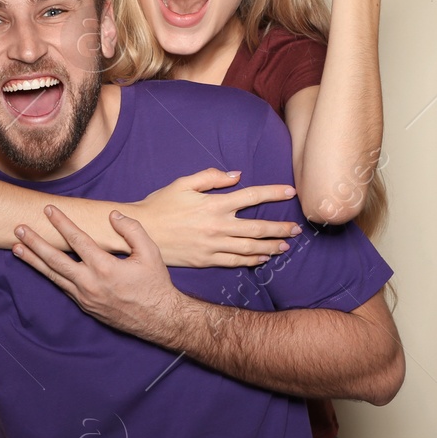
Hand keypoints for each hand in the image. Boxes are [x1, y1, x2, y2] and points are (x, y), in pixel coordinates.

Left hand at [11, 206, 181, 343]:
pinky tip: (39, 266)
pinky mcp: (84, 305)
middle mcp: (90, 284)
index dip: (61, 223)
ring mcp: (84, 297)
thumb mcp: (151, 253)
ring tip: (16, 248)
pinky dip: (48, 275)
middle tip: (18, 229)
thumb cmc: (155, 284)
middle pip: (54, 260)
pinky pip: (62, 286)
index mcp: (105, 268)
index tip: (48, 210)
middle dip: (35, 243)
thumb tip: (113, 216)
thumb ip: (132, 230)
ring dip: (33, 260)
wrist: (159, 319)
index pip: (77, 240)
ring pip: (53, 276)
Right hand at [131, 168, 298, 267]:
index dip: (274, 193)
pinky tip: (262, 259)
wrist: (139, 232)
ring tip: (285, 246)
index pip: (252, 196)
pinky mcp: (206, 260)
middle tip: (297, 229)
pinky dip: (251, 260)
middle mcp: (217, 226)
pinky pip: (235, 261)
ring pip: (250, 247)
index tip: (291, 192)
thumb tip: (237, 175)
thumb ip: (211, 177)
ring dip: (271, 247)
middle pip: (258, 227)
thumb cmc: (159, 205)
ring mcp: (213, 246)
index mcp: (214, 204)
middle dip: (280, 228)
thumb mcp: (182, 183)